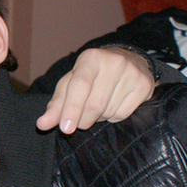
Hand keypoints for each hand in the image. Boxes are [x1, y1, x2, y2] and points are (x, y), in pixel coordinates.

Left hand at [37, 47, 154, 132]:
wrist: (127, 61)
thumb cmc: (91, 76)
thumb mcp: (70, 85)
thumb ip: (56, 105)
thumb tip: (42, 124)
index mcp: (90, 58)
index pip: (80, 86)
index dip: (71, 109)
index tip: (65, 128)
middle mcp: (114, 62)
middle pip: (94, 104)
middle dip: (83, 119)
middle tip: (79, 121)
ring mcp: (132, 73)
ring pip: (108, 111)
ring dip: (97, 118)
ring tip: (97, 107)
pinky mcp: (144, 85)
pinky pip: (123, 114)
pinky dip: (112, 117)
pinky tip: (111, 106)